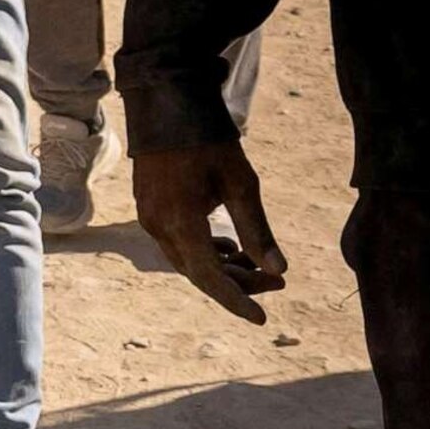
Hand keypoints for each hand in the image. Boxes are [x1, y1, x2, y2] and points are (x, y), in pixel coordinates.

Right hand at [133, 142, 288, 322]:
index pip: (210, 277)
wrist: (167, 109)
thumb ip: (257, 230)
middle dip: (238, 283)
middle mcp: (159, 227)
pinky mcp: (150, 210)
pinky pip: (178, 244)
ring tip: (258, 264)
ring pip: (188, 261)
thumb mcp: (241, 184)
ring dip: (223, 268)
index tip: (262, 319)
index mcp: (181, 222)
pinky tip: (228, 245)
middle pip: (199, 272)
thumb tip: (279, 270)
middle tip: (278, 281)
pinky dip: (206, 252)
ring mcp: (150, 219)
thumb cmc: (208, 142)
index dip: (237, 301)